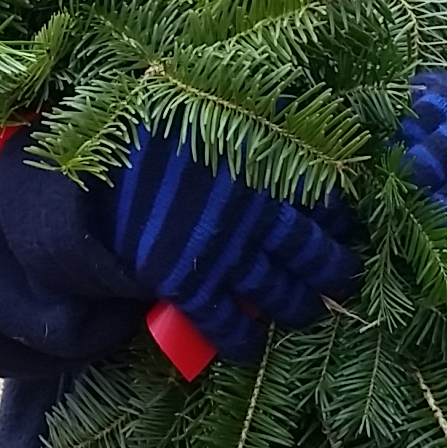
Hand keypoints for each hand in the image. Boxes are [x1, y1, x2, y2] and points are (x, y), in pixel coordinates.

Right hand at [108, 129, 358, 360]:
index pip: (324, 203)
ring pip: (278, 292)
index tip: (339, 228)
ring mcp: (226, 254)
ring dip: (298, 307)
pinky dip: (242, 340)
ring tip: (308, 315)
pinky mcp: (189, 283)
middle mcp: (260, 216)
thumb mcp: (224, 99)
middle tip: (342, 283)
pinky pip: (225, 322)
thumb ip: (261, 112)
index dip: (335, 220)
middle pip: (312, 254)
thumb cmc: (162, 114)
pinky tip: (251, 348)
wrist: (103, 148)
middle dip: (332, 272)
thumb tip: (286, 113)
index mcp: (273, 167)